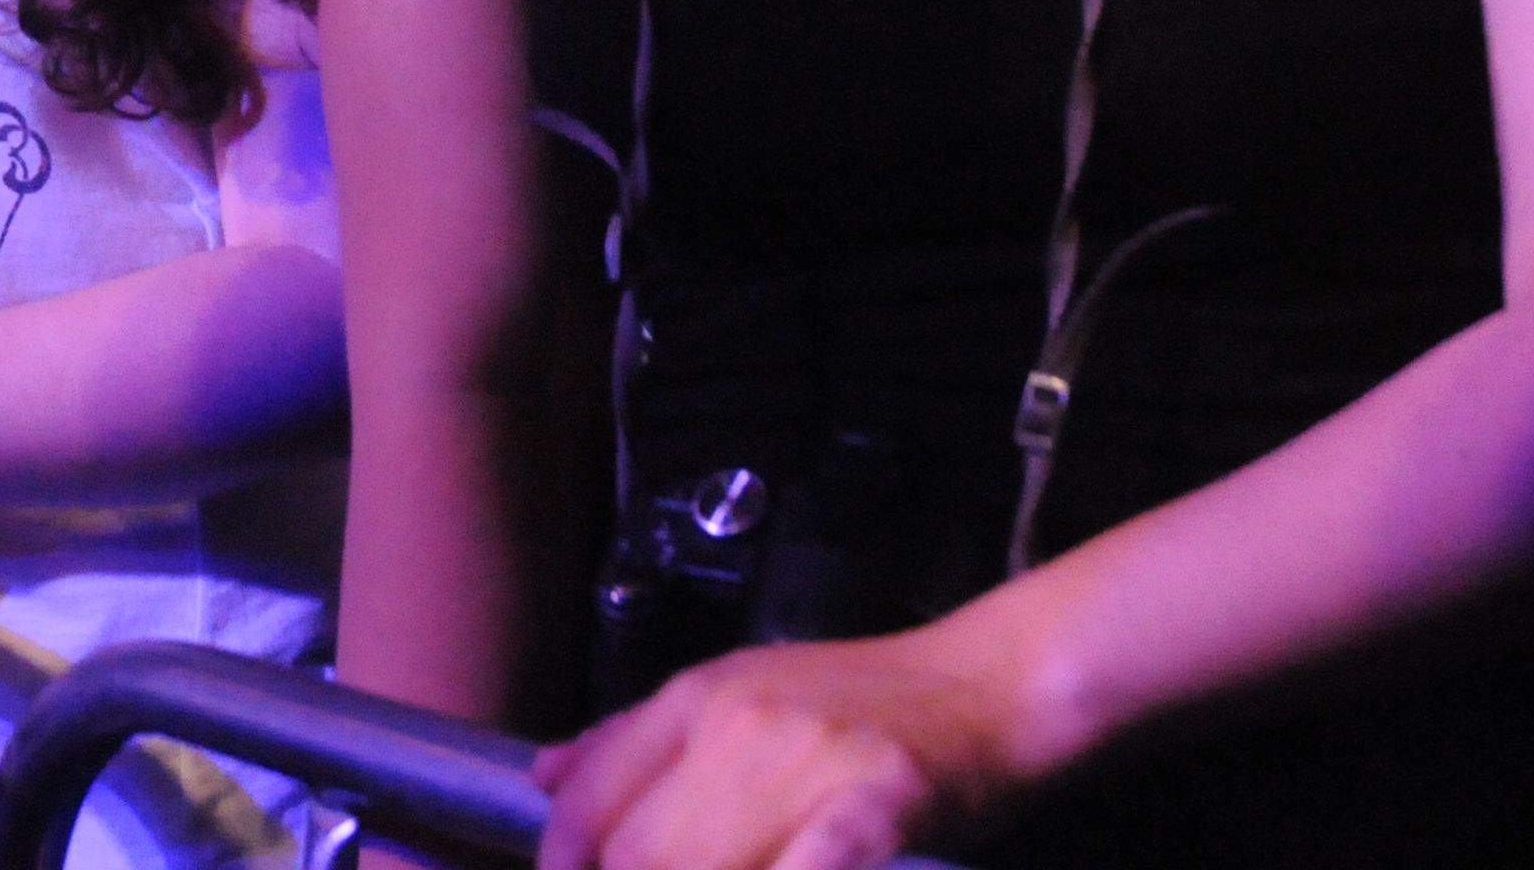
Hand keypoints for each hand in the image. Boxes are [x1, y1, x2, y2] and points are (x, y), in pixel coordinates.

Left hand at [534, 629, 1022, 869]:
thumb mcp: (736, 693)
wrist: (989, 682)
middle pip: (637, 855)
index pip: (588, 801)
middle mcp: (735, 727)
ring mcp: (806, 766)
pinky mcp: (875, 807)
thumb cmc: (860, 700)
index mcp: (694, 699)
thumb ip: (636, 737)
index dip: (566, 866)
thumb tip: (544, 774)